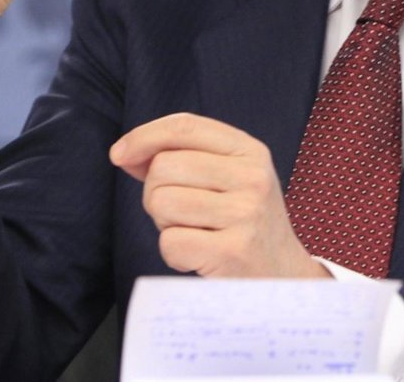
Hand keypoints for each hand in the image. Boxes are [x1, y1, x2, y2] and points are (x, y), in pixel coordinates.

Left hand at [111, 114, 327, 278]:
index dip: (143, 136)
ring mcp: (245, 214)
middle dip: (156, 192)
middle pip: (164, 166)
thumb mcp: (227, 178)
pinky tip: (198, 255)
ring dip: (165, 223)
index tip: (119, 154)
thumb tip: (125, 153)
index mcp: (250, 151)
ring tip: (194, 232)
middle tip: (182, 213)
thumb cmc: (243, 223)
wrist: (284, 276)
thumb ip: (181, 158)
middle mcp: (252, 177)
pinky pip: (170, 242)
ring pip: (162, 202)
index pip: (185, 126)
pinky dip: (174, 253)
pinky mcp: (233, 252)